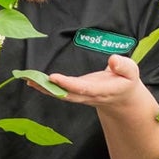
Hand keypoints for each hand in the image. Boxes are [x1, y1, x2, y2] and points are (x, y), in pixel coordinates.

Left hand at [32, 55, 148, 109]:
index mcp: (102, 90)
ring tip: (27, 79)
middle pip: (66, 94)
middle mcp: (88, 96)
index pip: (82, 88)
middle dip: (48, 88)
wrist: (122, 99)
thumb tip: (113, 60)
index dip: (68, 84)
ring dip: (43, 88)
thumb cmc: (126, 81)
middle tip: (32, 80)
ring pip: (60, 94)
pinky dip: (45, 87)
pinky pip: (59, 92)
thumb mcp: (131, 73)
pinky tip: (32, 81)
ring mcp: (80, 97)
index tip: (54, 77)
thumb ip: (124, 66)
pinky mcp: (75, 94)